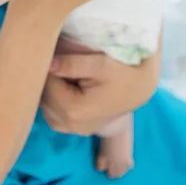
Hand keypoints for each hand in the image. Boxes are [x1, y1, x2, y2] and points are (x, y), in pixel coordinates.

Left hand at [41, 35, 160, 135]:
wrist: (141, 88)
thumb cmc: (123, 73)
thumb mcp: (99, 63)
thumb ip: (71, 63)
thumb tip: (48, 64)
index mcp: (74, 110)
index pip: (46, 86)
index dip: (46, 68)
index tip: (53, 54)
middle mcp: (73, 126)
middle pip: (44, 100)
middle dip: (46, 81)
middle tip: (57, 62)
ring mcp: (77, 131)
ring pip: (46, 111)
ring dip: (49, 93)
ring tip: (61, 75)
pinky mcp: (81, 130)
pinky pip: (55, 119)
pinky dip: (54, 104)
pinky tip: (63, 88)